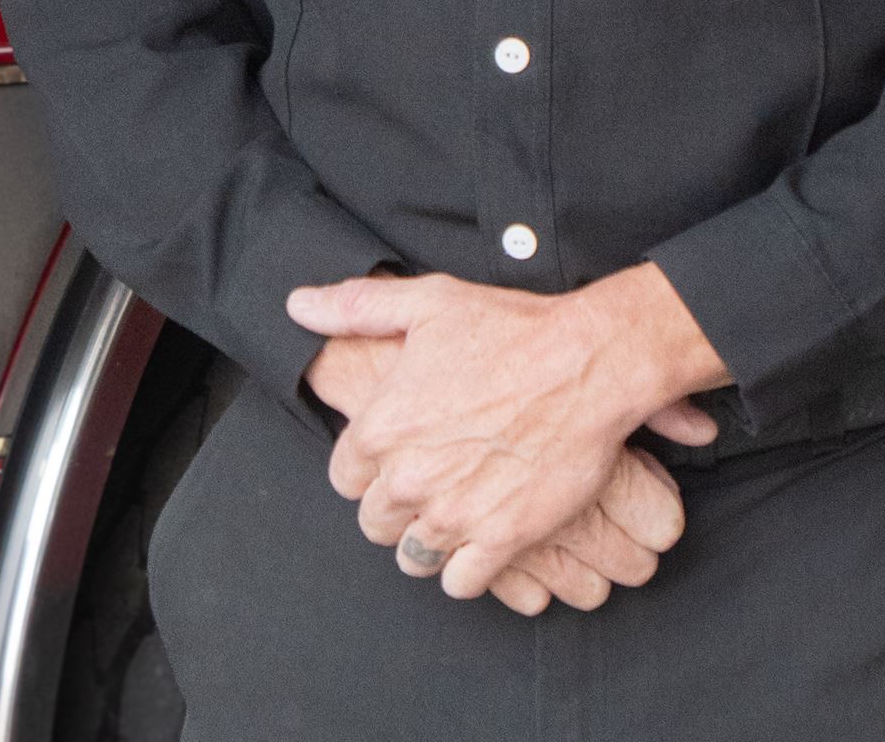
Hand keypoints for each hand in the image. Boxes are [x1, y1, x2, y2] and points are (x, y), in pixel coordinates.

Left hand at [288, 262, 727, 600]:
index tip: (395, 452)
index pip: (343, 474)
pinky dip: (467, 568)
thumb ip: (354, 308)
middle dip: (394, 504)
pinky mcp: (501, 539)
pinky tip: (482, 536)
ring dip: (427, 539)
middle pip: (374, 520)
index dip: (367, 464)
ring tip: (453, 509)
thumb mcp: (427, 302)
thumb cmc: (510, 329)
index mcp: (382, 425)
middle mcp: (409, 476)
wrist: (587, 363)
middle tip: (428, 480)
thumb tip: (297, 306)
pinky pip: (460, 582)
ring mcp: (455, 513)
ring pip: (412, 556)